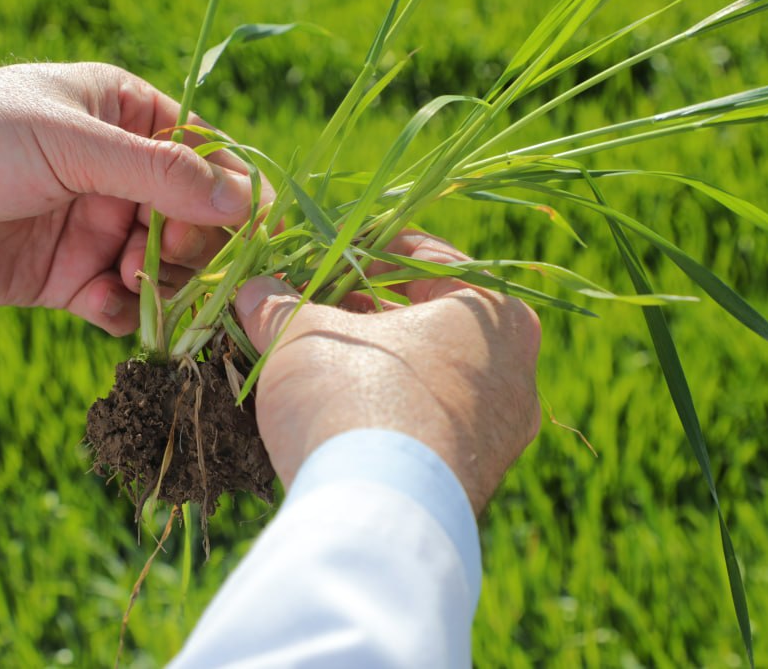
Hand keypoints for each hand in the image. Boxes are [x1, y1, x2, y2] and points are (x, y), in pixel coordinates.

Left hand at [0, 63, 253, 333]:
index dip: (235, 191)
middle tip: (162, 251)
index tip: (253, 228)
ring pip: (166, 266)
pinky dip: (128, 315)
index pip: (208, 154)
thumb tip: (246, 202)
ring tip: (131, 278)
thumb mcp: (71, 142)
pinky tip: (106, 308)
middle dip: (195, 242)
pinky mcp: (66, 279)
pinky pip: (122, 305)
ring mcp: (94, 227)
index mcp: (126, 116)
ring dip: (165, 282)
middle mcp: (119, 173)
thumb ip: (160, 173)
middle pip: (196, 217)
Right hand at [233, 232, 541, 512]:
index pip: (426, 258)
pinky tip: (339, 421)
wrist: (377, 517)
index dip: (364, 250)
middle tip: (313, 311)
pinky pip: (428, 429)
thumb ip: (280, 306)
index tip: (323, 254)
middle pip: (430, 321)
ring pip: (430, 378)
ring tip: (316, 366)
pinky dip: (389, 416)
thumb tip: (252, 291)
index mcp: (493, 313)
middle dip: (368, 314)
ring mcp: (501, 434)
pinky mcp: (475, 483)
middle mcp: (515, 371)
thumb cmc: (355, 398)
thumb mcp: (303, 336)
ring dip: (377, 367)